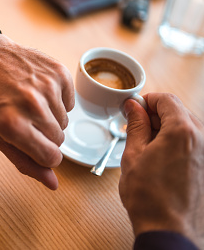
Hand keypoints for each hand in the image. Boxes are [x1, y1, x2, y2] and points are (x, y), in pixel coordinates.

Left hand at [0, 35, 73, 189]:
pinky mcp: (58, 72)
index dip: (44, 155)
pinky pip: (70, 102)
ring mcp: (47, 86)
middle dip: (44, 136)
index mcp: (12, 125)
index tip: (35, 146)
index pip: (51, 157)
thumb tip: (53, 183)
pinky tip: (38, 91)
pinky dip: (58, 101)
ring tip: (29, 103)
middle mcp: (32, 105)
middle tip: (25, 119)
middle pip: (59, 140)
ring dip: (50, 118)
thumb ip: (25, 162)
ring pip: (65, 122)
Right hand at [119, 93, 203, 243]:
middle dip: (155, 115)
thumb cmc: (149, 196)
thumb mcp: (133, 154)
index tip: (132, 109)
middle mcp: (201, 138)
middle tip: (134, 127)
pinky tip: (159, 157)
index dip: (146, 101)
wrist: (169, 228)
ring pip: (185, 126)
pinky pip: (192, 142)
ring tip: (145, 146)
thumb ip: (135, 125)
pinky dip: (175, 142)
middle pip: (177, 111)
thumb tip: (133, 107)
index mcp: (182, 131)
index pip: (165, 99)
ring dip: (165, 129)